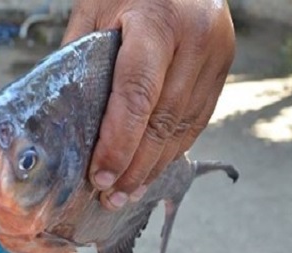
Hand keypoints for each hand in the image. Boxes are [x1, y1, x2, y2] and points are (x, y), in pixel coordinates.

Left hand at [63, 0, 235, 208]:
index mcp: (159, 22)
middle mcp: (197, 40)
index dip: (119, 143)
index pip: (138, 95)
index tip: (100, 176)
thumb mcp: (95, 9)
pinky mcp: (224, 66)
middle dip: (136, 166)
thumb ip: (81, 57)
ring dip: (156, 164)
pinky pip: (199, 118)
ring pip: (185, 125)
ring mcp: (217, 54)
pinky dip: (174, 146)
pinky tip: (154, 165)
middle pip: (164, 119)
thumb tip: (66, 116)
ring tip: (129, 190)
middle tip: (112, 196)